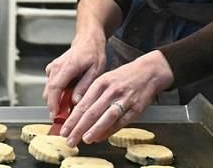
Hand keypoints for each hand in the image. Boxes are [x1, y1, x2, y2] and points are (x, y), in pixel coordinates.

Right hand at [44, 33, 107, 115]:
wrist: (87, 40)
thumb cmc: (93, 54)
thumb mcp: (96, 70)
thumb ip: (85, 86)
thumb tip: (75, 101)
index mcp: (67, 67)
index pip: (55, 87)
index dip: (53, 103)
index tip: (55, 115)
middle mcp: (56, 67)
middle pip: (49, 91)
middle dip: (54, 106)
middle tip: (64, 118)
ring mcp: (52, 67)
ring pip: (48, 89)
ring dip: (55, 100)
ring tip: (67, 109)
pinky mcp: (52, 69)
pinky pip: (50, 85)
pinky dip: (56, 94)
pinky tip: (66, 97)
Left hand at [59, 50, 173, 147]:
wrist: (148, 72)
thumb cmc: (123, 77)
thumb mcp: (105, 79)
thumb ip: (93, 95)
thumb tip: (79, 114)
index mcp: (100, 83)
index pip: (83, 104)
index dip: (72, 118)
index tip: (64, 129)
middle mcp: (110, 91)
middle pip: (91, 112)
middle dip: (78, 128)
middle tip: (69, 139)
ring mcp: (123, 100)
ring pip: (106, 117)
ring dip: (94, 130)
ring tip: (84, 139)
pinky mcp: (135, 108)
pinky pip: (120, 122)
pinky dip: (110, 131)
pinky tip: (101, 137)